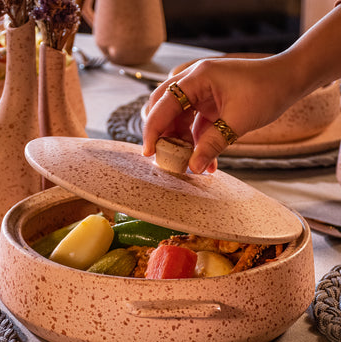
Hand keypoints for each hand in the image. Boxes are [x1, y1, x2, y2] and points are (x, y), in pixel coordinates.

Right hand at [142, 55, 295, 172]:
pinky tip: (205, 161)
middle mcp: (194, 82)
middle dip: (162, 135)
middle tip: (163, 157)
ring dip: (181, 142)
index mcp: (198, 77)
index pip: (164, 104)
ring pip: (178, 119)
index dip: (153, 130)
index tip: (149, 152)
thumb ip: (212, 144)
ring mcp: (201, 93)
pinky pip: (194, 125)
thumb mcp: (238, 121)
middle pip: (164, 108)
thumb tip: (192, 167)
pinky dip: (196, 142)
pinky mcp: (208, 104)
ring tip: (187, 163)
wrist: (289, 80)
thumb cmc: (267, 91)